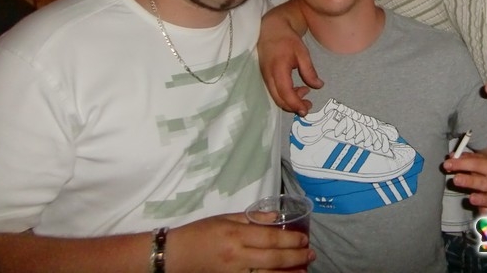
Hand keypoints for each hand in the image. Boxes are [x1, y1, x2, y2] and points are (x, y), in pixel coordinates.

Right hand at [167, 213, 314, 272]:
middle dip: (295, 258)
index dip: (290, 240)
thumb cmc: (200, 232)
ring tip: (304, 270)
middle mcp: (237, 255)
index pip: (270, 238)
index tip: (304, 239)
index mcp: (236, 234)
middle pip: (273, 258)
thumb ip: (252, 218)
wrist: (175, 255)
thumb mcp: (225, 218)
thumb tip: (276, 218)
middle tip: (311, 255)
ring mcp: (234, 272)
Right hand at [259, 7, 322, 115]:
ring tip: (306, 93)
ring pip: (276, 97)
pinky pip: (275, 91)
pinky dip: (286, 95)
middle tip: (309, 105)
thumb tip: (319, 86)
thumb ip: (309, 71)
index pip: (285, 93)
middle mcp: (269, 76)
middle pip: (279, 99)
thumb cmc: (287, 39)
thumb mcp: (302, 53)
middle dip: (294, 106)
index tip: (306, 110)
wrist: (271, 29)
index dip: (295, 104)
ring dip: (291, 101)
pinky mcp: (266, 77)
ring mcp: (265, 77)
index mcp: (278, 69)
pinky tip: (298, 88)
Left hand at [443, 152, 486, 210]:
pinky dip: (486, 214)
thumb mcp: (485, 164)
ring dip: (481, 199)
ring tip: (471, 198)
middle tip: (456, 179)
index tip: (447, 164)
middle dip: (470, 181)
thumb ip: (468, 159)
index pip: (478, 164)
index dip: (462, 164)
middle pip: (485, 182)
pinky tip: (481, 215)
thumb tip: (452, 156)